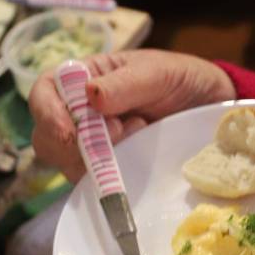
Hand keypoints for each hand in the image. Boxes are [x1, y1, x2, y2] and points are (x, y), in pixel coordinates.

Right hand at [29, 49, 236, 180]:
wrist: (210, 107)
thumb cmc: (180, 80)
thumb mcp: (157, 73)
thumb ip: (124, 83)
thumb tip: (91, 95)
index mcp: (84, 78)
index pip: (44, 92)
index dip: (47, 112)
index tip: (68, 130)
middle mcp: (80, 112)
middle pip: (47, 135)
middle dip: (74, 142)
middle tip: (118, 133)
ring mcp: (93, 143)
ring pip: (67, 162)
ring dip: (96, 158)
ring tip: (138, 134)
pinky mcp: (108, 168)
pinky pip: (92, 180)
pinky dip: (108, 176)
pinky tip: (136, 157)